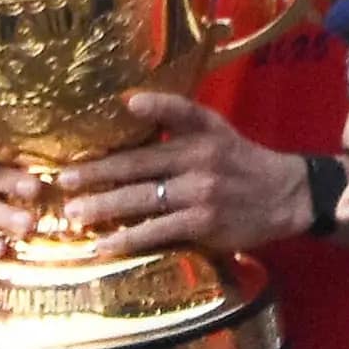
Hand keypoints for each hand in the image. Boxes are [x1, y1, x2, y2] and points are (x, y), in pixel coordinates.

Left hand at [45, 94, 309, 257]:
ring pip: (143, 199)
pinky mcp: (203, 224)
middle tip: (64, 180)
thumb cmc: (241, 161)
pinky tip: (104, 244)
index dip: (153, 105)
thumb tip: (130, 106)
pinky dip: (128, 238)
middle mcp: (201, 159)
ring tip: (73, 213)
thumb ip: (179, 121)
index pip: (176, 112)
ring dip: (104, 207)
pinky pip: (158, 231)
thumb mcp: (217, 131)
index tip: (123, 103)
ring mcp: (202, 193)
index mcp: (203, 132)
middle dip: (98, 172)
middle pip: (140, 163)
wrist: (285, 196)